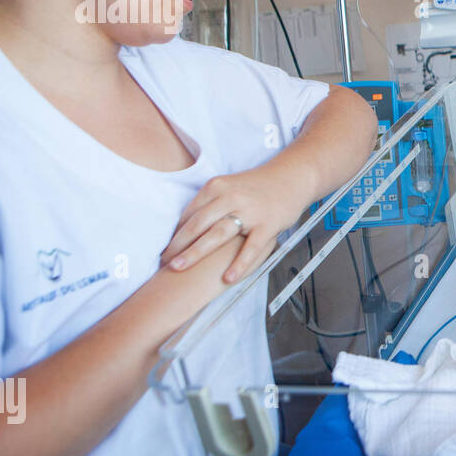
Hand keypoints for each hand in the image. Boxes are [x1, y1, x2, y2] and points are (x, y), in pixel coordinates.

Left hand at [160, 165, 311, 282]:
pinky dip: (239, 264)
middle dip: (177, 245)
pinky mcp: (268, 223)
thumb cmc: (257, 187)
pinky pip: (251, 247)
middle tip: (163, 262)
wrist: (292, 177)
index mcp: (217, 187)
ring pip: (217, 234)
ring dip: (195, 252)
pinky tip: (228, 278)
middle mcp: (230, 197)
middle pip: (197, 224)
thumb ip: (209, 204)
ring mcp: (250, 211)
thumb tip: (184, 228)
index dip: (174, 233)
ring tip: (179, 268)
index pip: (190, 213)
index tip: (165, 250)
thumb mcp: (229, 186)